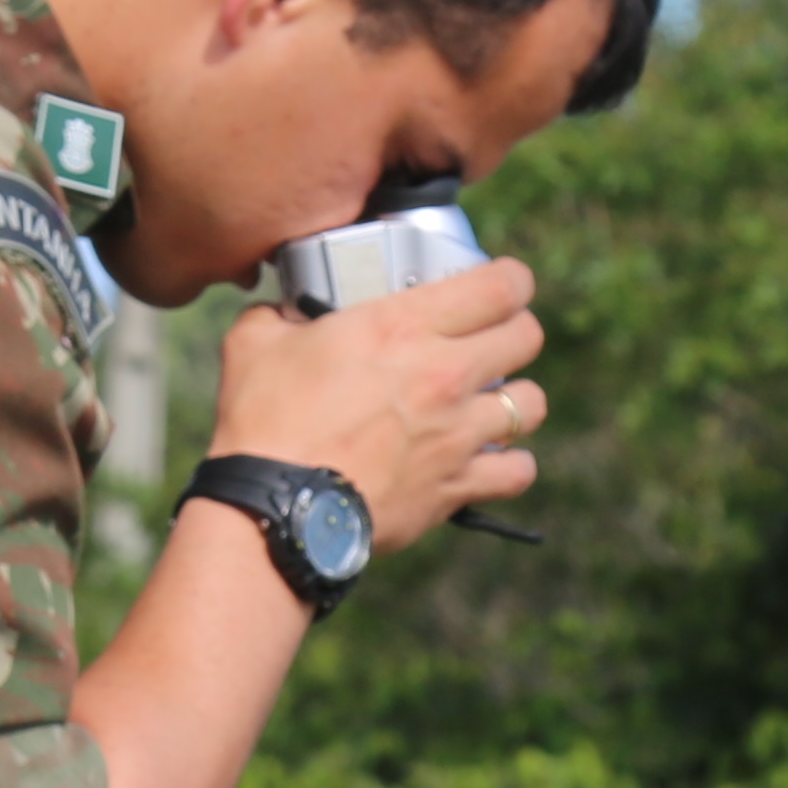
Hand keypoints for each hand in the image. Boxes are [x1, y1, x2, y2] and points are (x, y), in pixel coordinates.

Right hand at [204, 253, 546, 554]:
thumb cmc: (264, 422)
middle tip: (488, 339)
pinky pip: (517, 470)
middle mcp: (444, 373)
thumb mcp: (256, 343)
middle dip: (514, 331)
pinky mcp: (456, 485)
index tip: (500, 284)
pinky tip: (486, 460)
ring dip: (515, 399)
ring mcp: (457, 433)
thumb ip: (278, 314)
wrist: (276, 508)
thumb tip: (282, 310)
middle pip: (527, 337)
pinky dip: (508, 465)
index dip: (509, 279)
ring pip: (531, 404)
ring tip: (488, 402)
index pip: (500, 285)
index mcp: (402, 326)